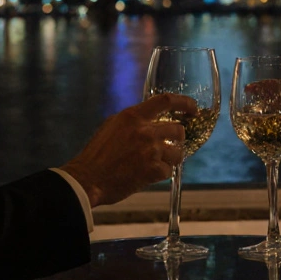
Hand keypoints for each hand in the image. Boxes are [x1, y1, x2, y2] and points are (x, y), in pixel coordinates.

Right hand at [60, 93, 190, 206]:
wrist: (88, 179)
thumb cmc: (96, 155)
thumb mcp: (111, 126)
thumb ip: (133, 120)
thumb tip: (150, 119)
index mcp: (133, 116)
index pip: (166, 100)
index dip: (184, 103)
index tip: (193, 109)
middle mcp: (144, 130)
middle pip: (178, 130)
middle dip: (178, 139)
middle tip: (170, 145)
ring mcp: (150, 150)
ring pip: (178, 153)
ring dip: (170, 159)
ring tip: (156, 163)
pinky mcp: (152, 170)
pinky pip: (168, 171)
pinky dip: (160, 174)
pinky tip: (147, 175)